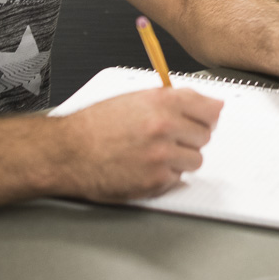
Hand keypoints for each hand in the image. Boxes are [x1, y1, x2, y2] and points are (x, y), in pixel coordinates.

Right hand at [52, 87, 222, 200]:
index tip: (207, 119)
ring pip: (195, 160)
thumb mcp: (133, 99)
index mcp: (162, 101)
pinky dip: (165, 176)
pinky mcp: (155, 180)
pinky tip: (145, 167)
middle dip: (191, 138)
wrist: (68, 152)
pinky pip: (177, 179)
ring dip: (180, 159)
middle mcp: (165, 126)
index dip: (208, 115)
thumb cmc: (94, 126)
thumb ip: (169, 100)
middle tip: (171, 139)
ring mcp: (162, 155)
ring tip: (155, 154)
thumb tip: (200, 104)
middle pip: (205, 136)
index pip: (210, 108)